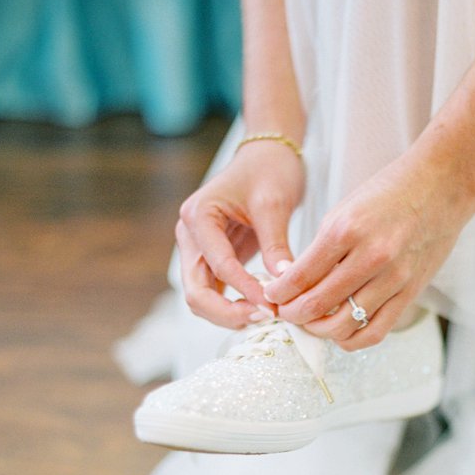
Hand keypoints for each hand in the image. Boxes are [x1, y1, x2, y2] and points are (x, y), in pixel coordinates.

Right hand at [177, 141, 305, 328]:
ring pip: (202, 297)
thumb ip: (276, 244)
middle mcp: (190, 235)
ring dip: (230, 314)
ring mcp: (198, 250)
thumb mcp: (274, 203)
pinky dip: (234, 306)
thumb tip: (283, 282)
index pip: (217, 265)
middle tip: (266, 317)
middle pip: (196, 291)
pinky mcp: (212, 259)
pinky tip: (261, 309)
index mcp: (199, 216)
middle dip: (228, 312)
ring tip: (266, 316)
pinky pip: (215, 292)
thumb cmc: (269, 170)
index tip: (273, 304)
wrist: (268, 156)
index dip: (244, 289)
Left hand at [263, 151, 474, 349]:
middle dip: (292, 314)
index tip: (271, 296)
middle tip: (285, 312)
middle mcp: (371, 256)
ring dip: (319, 330)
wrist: (440, 186)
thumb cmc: (387, 194)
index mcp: (346, 230)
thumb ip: (320, 250)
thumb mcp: (344, 211)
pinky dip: (351, 339)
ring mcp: (394, 278)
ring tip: (310, 322)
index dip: (278, 293)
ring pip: (344, 325)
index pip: (300, 277)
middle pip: (317, 306)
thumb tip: (294, 286)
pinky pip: (376, 332)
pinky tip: (339, 332)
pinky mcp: (411, 292)